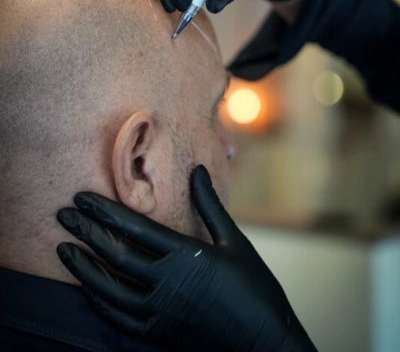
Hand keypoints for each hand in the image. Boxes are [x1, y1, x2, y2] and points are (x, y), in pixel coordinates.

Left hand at [57, 165, 315, 350]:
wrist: (264, 341)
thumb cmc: (253, 285)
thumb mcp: (234, 240)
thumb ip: (209, 205)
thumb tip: (198, 170)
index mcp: (186, 255)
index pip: (135, 228)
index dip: (105, 210)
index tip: (82, 196)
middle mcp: (167, 283)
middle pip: (116, 254)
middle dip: (86, 231)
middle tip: (63, 215)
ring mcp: (160, 312)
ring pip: (109, 289)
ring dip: (84, 268)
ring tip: (63, 250)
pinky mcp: (159, 333)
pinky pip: (120, 318)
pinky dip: (100, 302)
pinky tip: (88, 289)